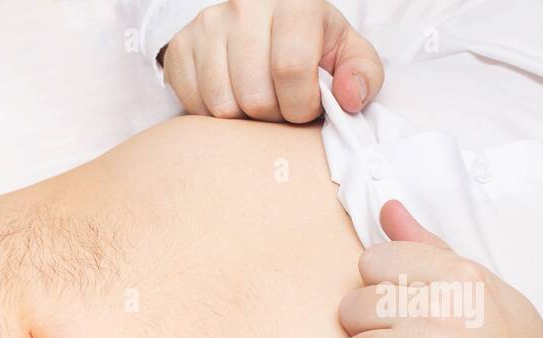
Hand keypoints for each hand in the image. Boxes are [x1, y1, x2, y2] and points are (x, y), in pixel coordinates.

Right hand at [162, 0, 381, 122]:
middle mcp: (244, 6)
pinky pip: (195, 106)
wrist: (258, 23)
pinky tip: (232, 98)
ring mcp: (207, 26)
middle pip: (255, 96)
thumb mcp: (345, 51)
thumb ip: (362, 73)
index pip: (292, 68)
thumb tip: (349, 98)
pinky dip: (214, 116)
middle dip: (273, 116)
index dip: (302, 104)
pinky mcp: (180, 47)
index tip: (306, 106)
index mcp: (294, 1)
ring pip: (223, 107)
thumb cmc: (308, 42)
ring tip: (257, 103)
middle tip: (281, 106)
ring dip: (244, 120)